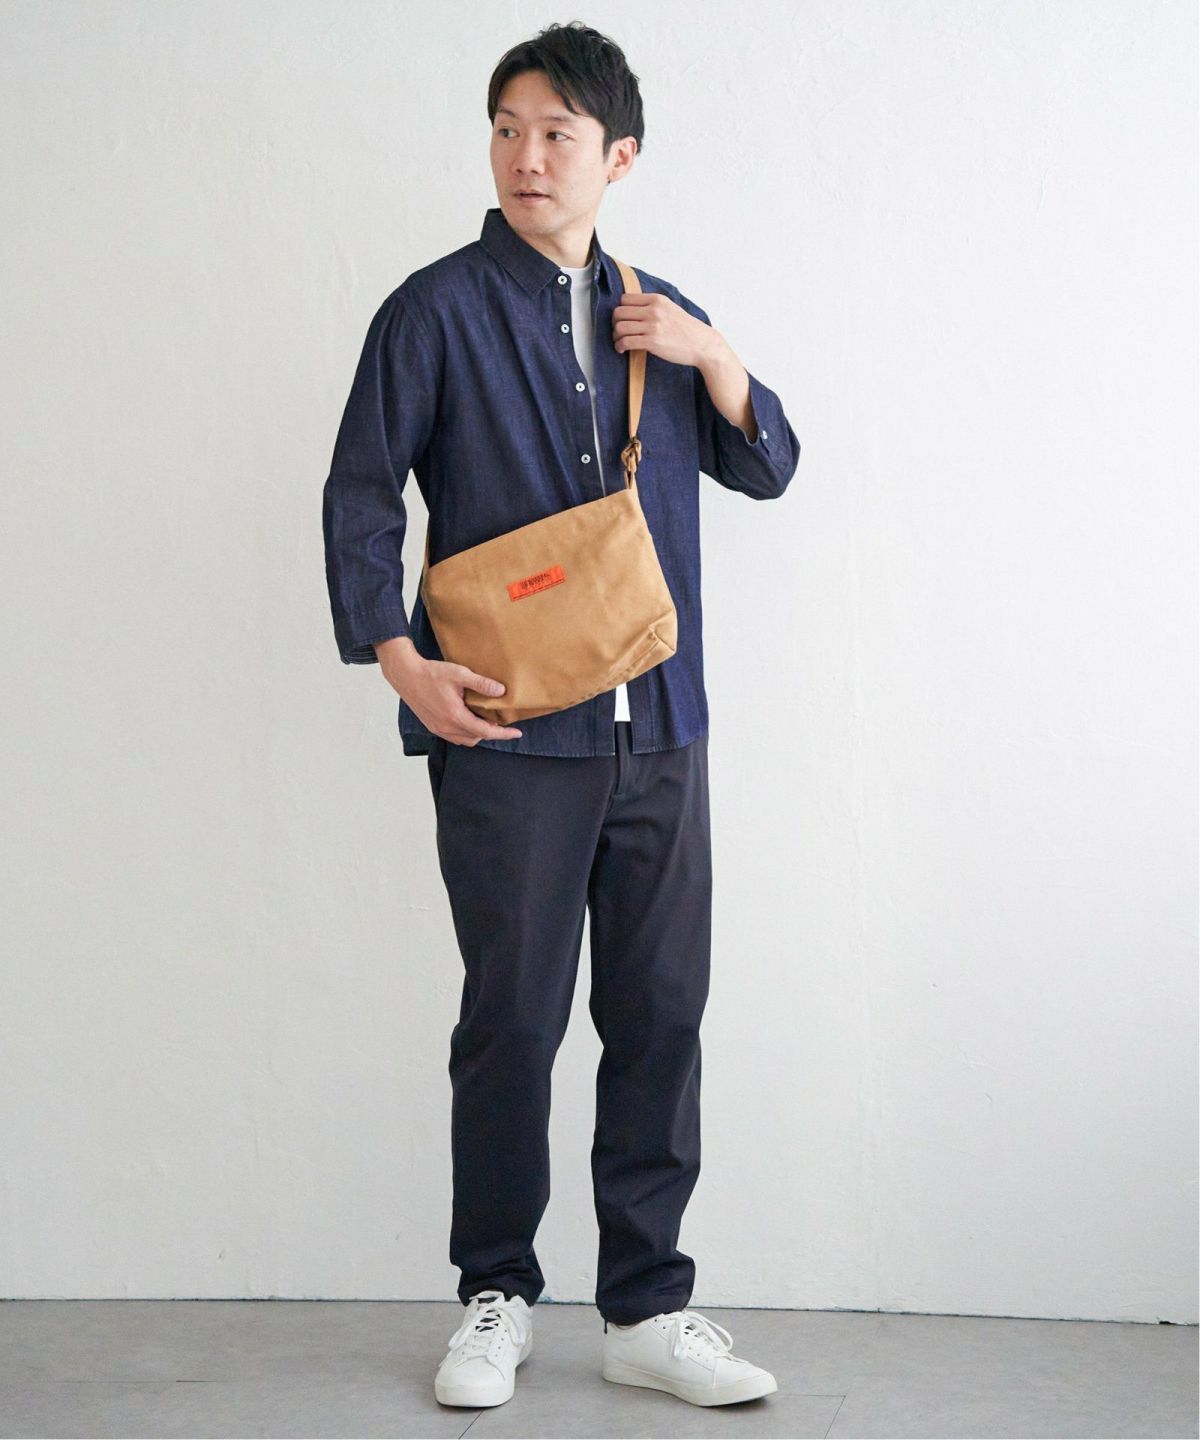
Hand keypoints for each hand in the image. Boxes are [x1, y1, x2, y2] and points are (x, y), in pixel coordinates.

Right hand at [375, 639, 522, 744]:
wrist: (406, 675)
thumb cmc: (431, 673)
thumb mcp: (460, 674)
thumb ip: (481, 684)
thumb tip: (501, 691)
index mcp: (455, 716)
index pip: (485, 732)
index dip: (503, 734)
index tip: (517, 733)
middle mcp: (446, 727)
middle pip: (476, 738)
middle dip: (491, 733)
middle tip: (502, 722)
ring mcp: (438, 729)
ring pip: (465, 740)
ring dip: (478, 734)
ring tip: (486, 721)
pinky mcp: (432, 726)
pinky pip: (454, 737)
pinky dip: (465, 733)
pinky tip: (469, 720)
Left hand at [612, 291, 723, 368]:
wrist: (702, 344)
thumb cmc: (686, 329)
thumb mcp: (670, 309)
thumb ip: (653, 306)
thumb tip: (632, 309)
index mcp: (657, 300)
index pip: (625, 299)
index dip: (621, 310)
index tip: (623, 320)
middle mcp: (654, 310)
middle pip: (619, 312)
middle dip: (615, 323)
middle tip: (619, 332)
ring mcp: (653, 326)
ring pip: (620, 327)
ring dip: (615, 336)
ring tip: (619, 342)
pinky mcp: (652, 342)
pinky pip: (626, 341)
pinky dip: (620, 346)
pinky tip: (622, 349)